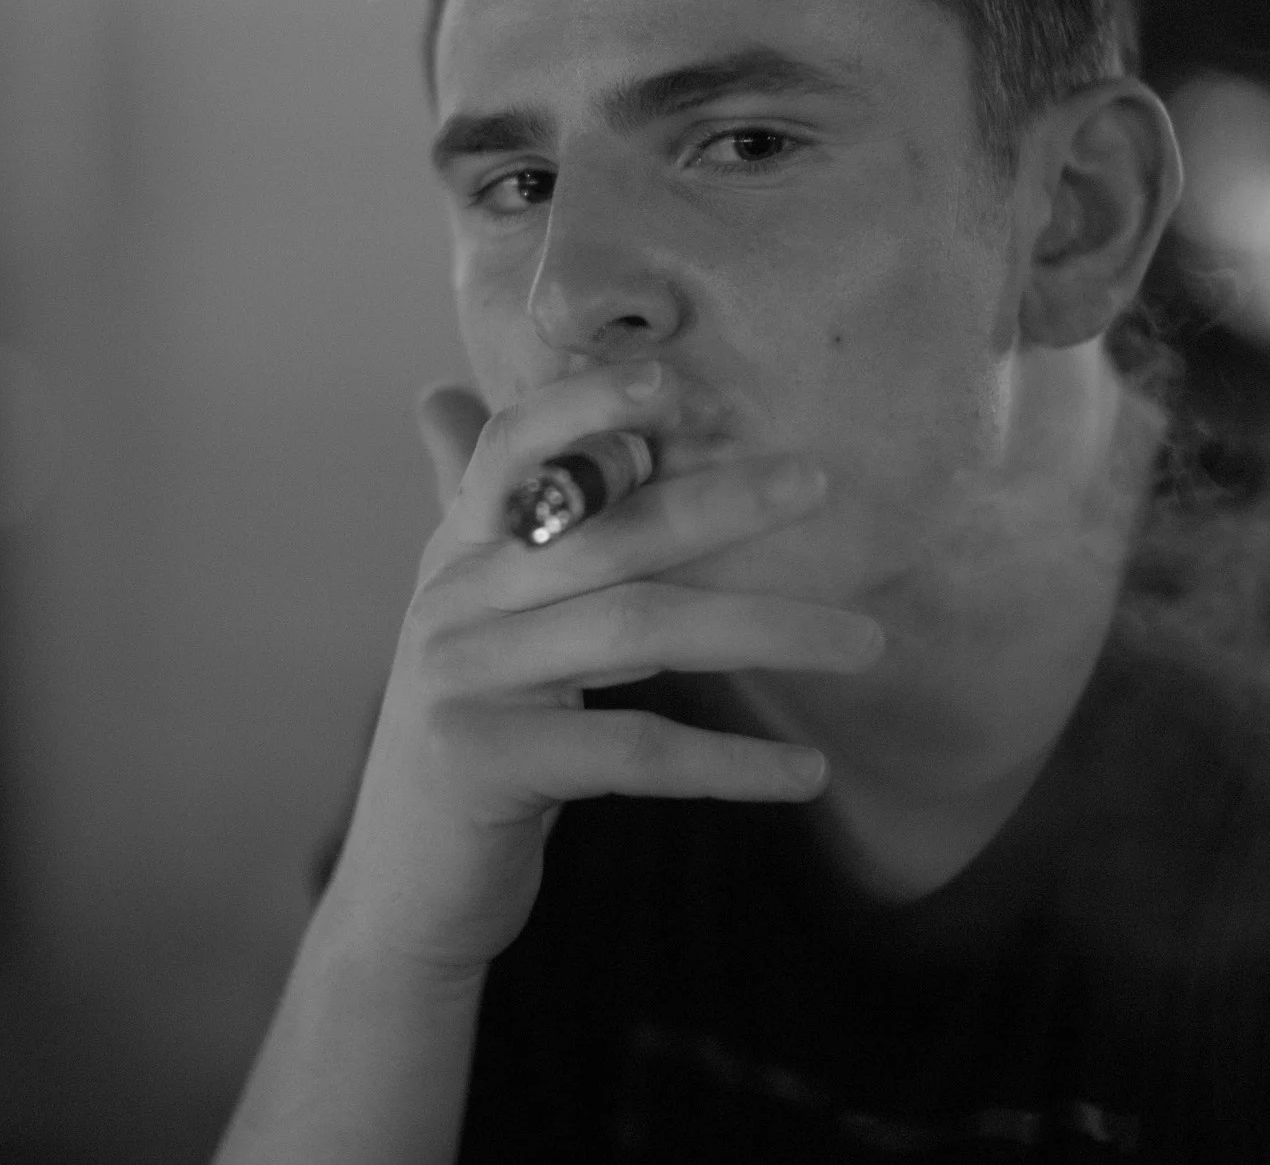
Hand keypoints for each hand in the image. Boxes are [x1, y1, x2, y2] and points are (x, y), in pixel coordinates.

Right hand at [320, 360, 884, 976]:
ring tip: (865, 643)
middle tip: (819, 482)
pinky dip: (730, 761)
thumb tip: (439, 392)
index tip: (680, 382)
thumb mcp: (469, 615)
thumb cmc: (468, 735)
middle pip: (607, 533)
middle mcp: (452, 600)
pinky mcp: (485, 765)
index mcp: (459, 551)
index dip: (590, 405)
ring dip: (766, 629)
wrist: (404, 888)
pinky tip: (807, 773)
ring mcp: (462, 680)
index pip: (515, 446)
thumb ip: (476, 511)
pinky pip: (633, 749)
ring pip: (638, 630)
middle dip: (720, 502)